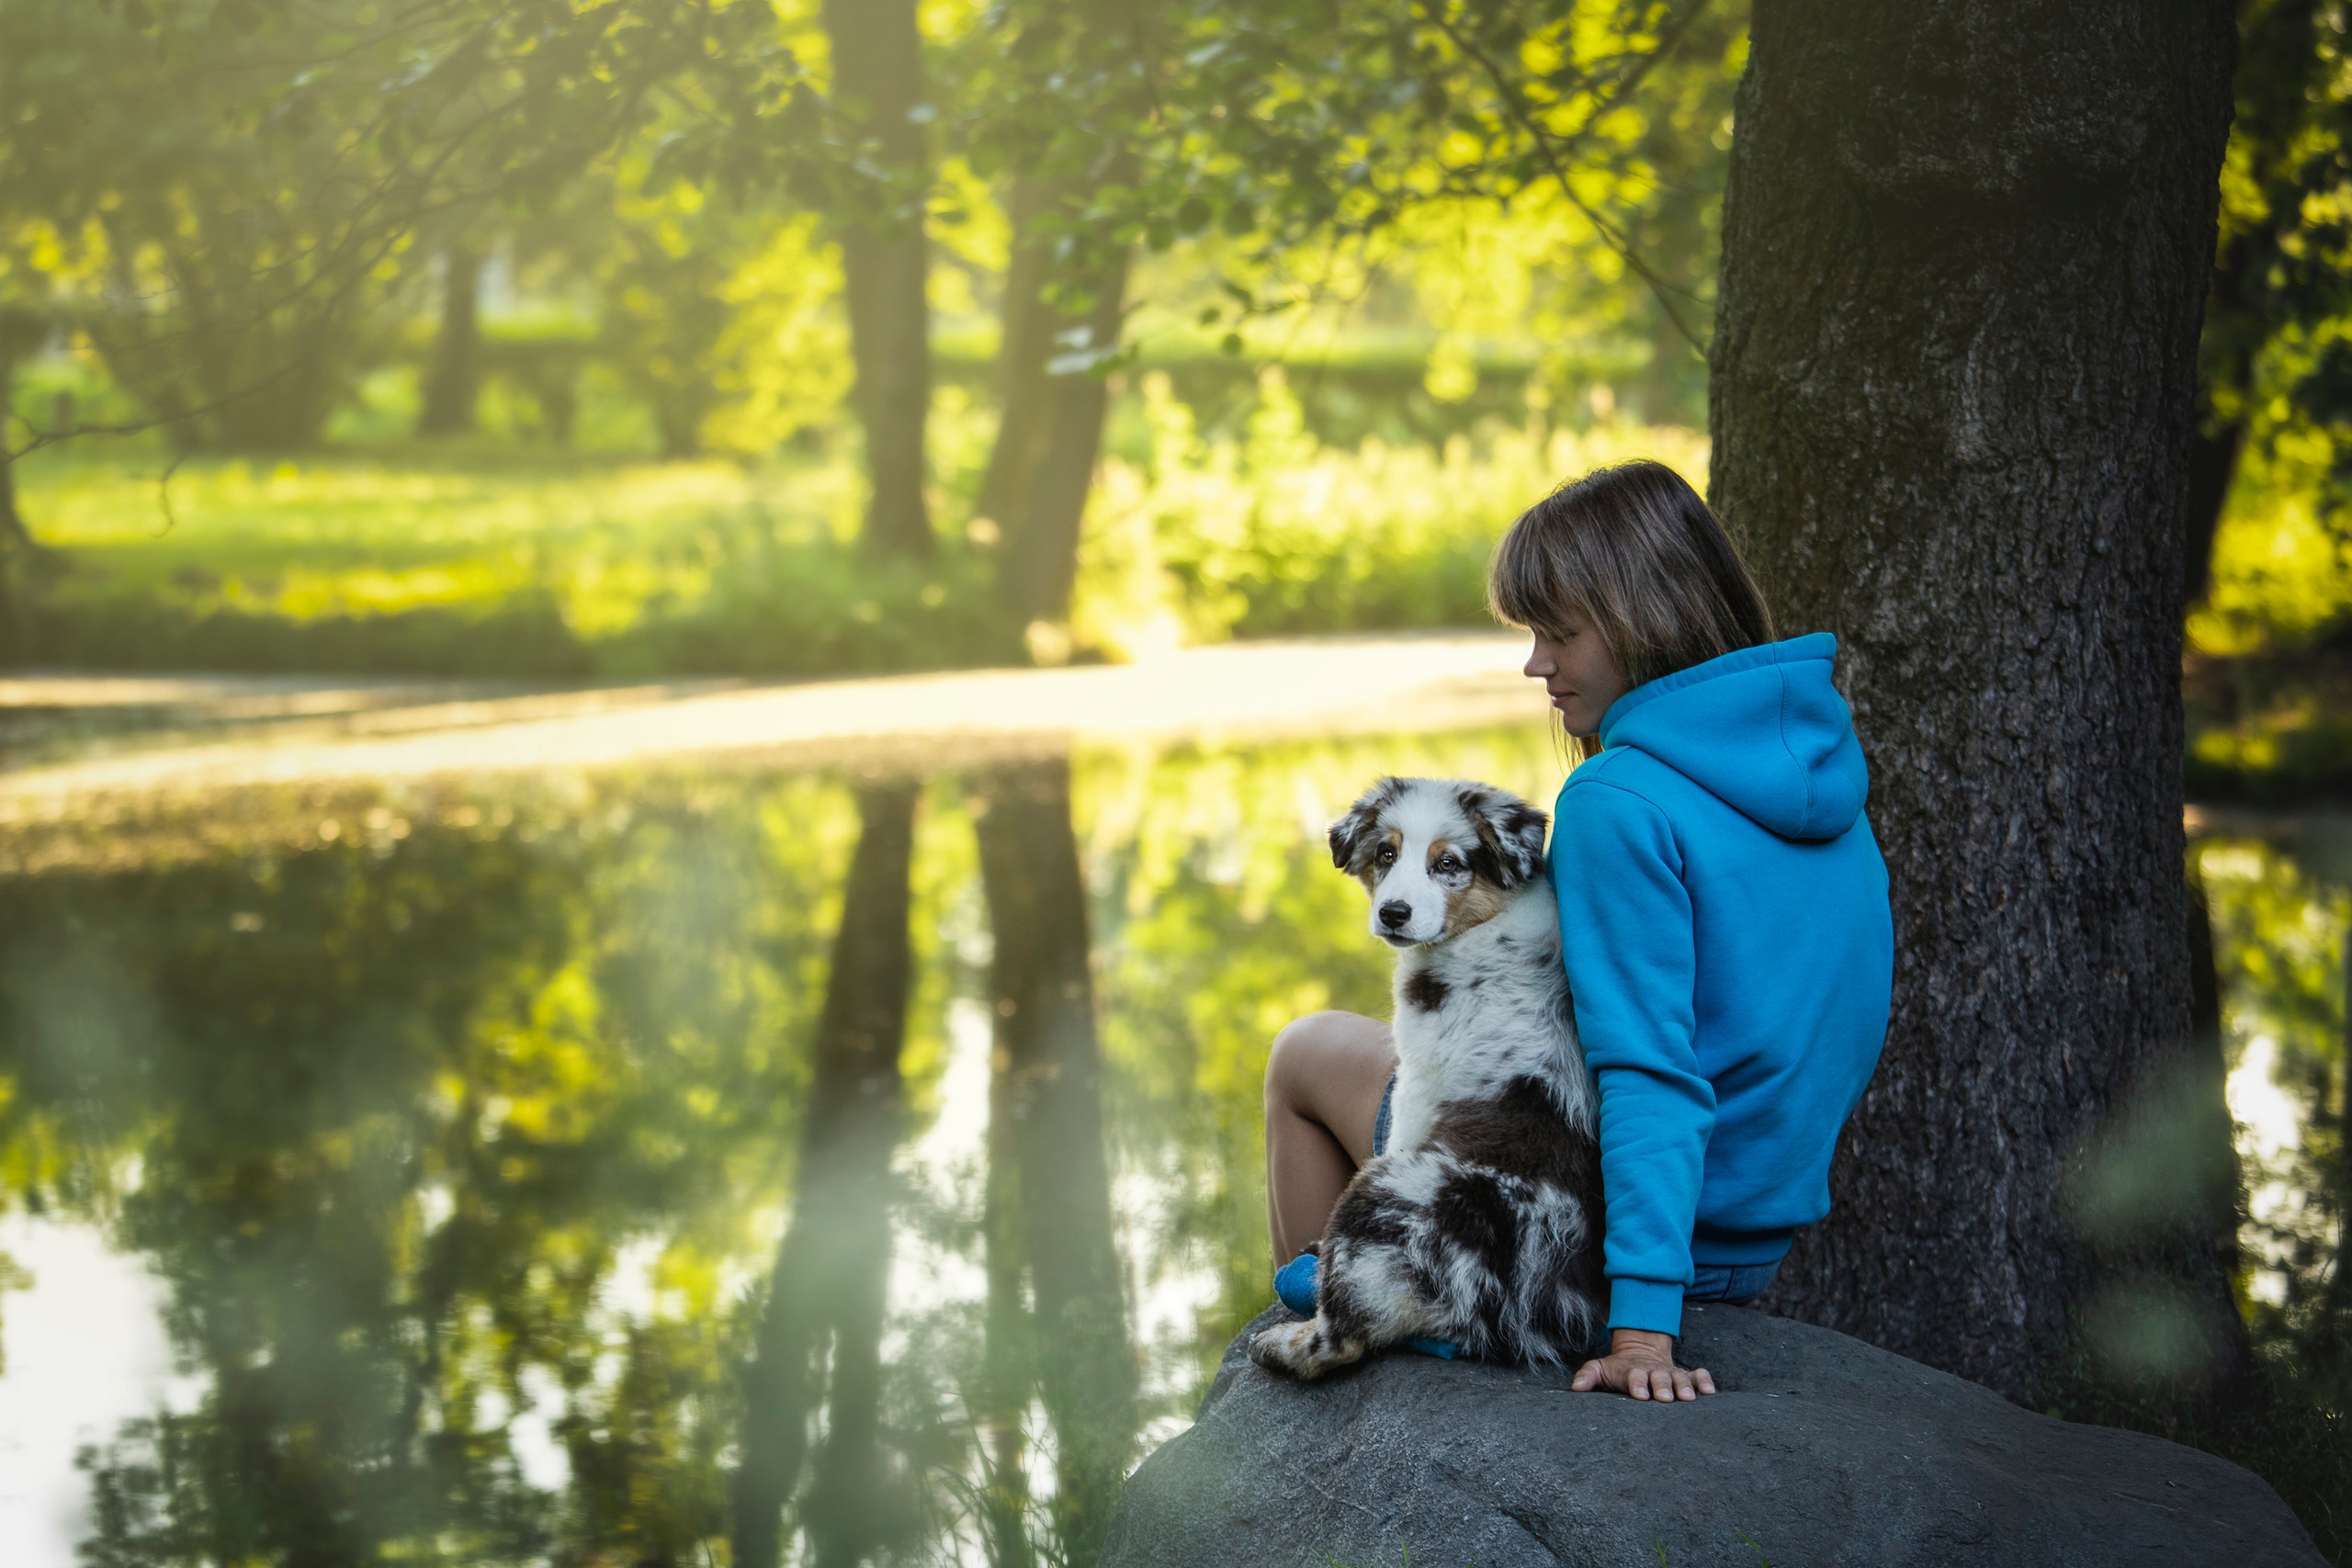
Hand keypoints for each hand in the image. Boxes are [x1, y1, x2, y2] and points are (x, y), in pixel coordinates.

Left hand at [1572, 1328, 1716, 1401]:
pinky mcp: (1686, 1375)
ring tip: (1688, 1398)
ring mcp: (1671, 1373)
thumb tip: (1576, 1388)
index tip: (1640, 1395)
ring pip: (1680, 1378)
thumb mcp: (1600, 1368)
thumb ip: (1588, 1375)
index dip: (1637, 1384)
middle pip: (1659, 1378)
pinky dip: (1705, 1380)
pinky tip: (1710, 1391)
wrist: (1640, 1351)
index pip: (1634, 1377)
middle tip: (1666, 1398)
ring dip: (1685, 1386)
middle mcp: (1653, 1372)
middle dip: (1662, 1387)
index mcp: (1633, 1372)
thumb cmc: (1618, 1369)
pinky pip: (1699, 1375)